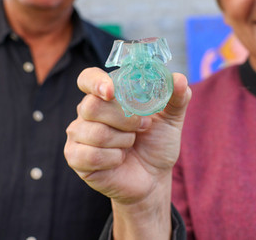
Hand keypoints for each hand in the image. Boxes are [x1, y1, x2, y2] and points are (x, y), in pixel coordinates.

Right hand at [64, 66, 190, 204]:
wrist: (154, 177)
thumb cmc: (157, 142)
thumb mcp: (171, 118)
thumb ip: (176, 96)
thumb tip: (179, 78)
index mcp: (106, 95)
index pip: (88, 78)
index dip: (96, 82)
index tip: (111, 90)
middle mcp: (87, 112)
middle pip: (92, 106)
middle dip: (124, 118)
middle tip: (142, 126)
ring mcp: (78, 134)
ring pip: (95, 132)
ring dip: (123, 140)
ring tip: (131, 144)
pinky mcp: (76, 158)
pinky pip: (92, 155)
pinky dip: (113, 158)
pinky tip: (120, 160)